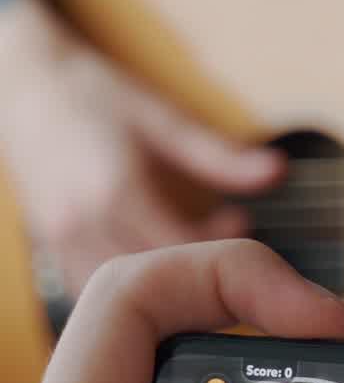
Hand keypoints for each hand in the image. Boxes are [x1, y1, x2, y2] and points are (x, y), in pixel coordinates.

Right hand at [0, 0, 282, 294]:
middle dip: (197, 274)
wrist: (23, 87)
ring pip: (123, 295)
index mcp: (116, 190)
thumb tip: (279, 171)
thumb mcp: (161, 119)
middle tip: (231, 249)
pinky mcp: (52, 251)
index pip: (181, 249)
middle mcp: (83, 223)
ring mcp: (62, 242)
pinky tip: (157, 269)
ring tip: (196, 256)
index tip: (245, 227)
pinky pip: (96, 293)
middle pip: (154, 280)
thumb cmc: (93, 97)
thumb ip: (219, 155)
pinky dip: (130, 293)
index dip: (220, 250)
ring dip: (164, 289)